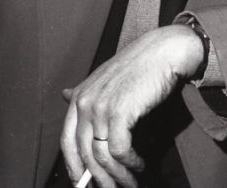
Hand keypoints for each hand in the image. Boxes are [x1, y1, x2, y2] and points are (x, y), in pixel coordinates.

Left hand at [60, 24, 203, 187]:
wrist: (162, 51)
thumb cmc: (137, 66)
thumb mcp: (104, 78)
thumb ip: (85, 92)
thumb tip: (64, 95)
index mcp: (80, 95)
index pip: (66, 140)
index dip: (74, 166)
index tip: (83, 183)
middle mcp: (85, 101)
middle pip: (84, 153)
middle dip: (98, 179)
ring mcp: (101, 107)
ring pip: (102, 156)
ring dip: (117, 176)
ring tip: (130, 183)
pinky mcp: (119, 112)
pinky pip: (120, 150)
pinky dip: (130, 163)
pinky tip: (139, 164)